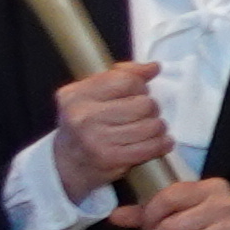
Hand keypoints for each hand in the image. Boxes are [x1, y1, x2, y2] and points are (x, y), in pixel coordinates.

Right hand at [49, 59, 172, 199]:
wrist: (67, 163)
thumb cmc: (85, 123)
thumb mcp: (91, 94)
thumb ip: (121, 75)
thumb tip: (153, 67)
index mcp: (76, 95)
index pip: (125, 81)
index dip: (140, 86)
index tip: (138, 92)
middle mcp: (83, 116)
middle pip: (143, 104)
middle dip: (150, 107)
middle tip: (143, 113)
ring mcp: (96, 139)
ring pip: (151, 126)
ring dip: (157, 126)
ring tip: (150, 128)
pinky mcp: (111, 159)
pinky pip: (151, 147)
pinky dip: (162, 144)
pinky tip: (161, 142)